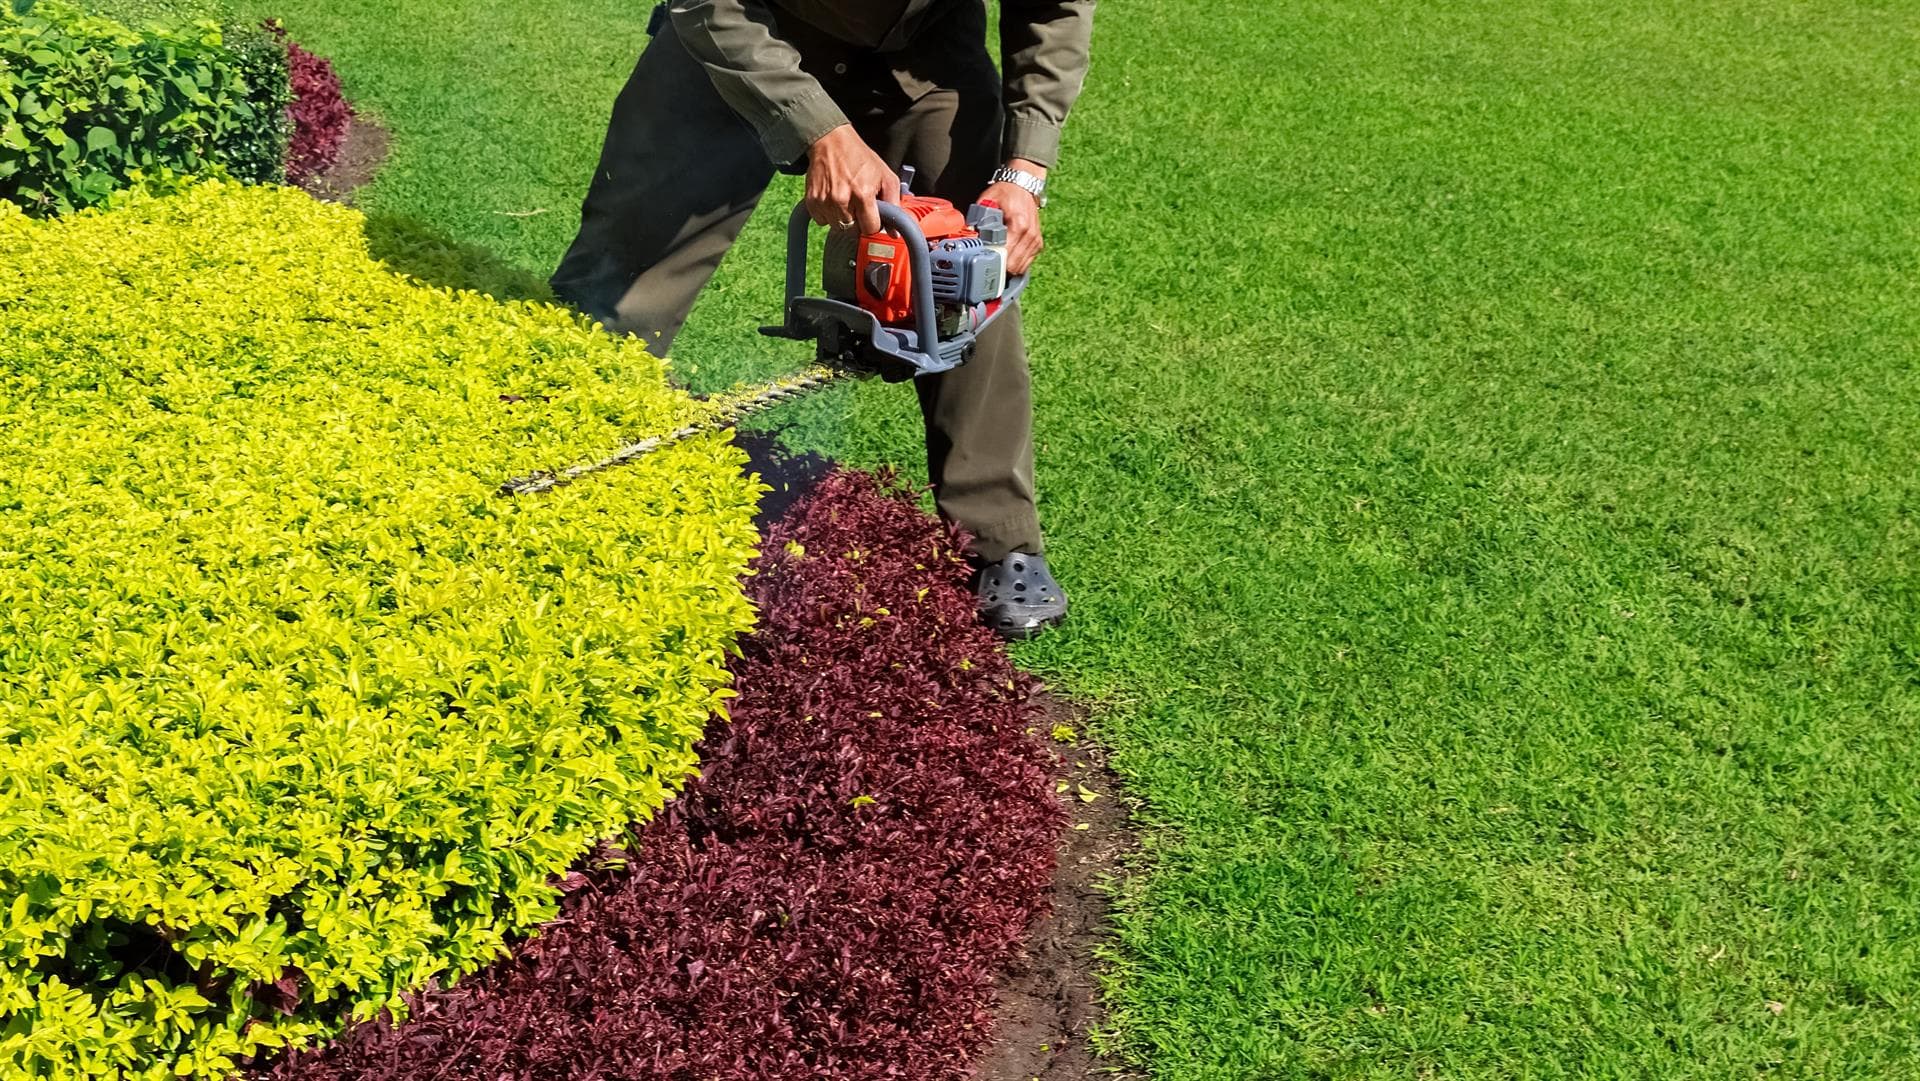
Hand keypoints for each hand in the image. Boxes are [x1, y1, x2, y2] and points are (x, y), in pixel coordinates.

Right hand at [806, 125, 895, 234]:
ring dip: (843, 217)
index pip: (870, 228)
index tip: (872, 214)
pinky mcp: (812, 202)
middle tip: (858, 202)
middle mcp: (842, 200)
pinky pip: (822, 221)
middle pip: (853, 230)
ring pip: (838, 226)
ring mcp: (825, 202)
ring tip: (845, 198)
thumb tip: (895, 232)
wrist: (831, 142)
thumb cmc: (859, 157)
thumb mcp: (885, 176)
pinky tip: (833, 198)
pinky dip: (828, 213)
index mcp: (863, 194)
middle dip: (858, 220)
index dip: (873, 223)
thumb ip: (894, 203)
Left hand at [979, 159, 1046, 273]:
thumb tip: (968, 236)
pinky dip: (1015, 264)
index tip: (982, 260)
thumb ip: (978, 218)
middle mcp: (1030, 235)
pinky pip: (1026, 264)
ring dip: (1007, 267)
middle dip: (998, 267)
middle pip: (1013, 266)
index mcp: (1019, 225)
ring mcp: (1035, 241)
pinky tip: (1006, 256)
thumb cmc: (1006, 192)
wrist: (1023, 185)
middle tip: (987, 261)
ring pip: (1020, 268)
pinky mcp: (1038, 244)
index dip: (993, 261)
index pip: (1006, 255)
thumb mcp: (988, 201)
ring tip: (996, 259)